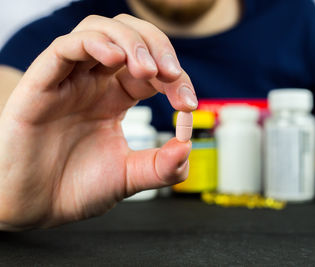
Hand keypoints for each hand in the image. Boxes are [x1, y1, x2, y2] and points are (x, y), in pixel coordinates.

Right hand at [0, 14, 196, 230]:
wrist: (34, 208)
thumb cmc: (75, 189)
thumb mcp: (129, 178)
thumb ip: (162, 167)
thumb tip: (188, 147)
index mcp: (115, 99)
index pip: (152, 70)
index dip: (176, 79)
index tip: (188, 105)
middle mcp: (94, 83)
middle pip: (129, 37)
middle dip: (158, 47)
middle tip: (172, 74)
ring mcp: (69, 81)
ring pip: (99, 30)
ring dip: (131, 42)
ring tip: (148, 70)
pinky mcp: (42, 85)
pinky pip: (66, 47)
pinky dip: (94, 44)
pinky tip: (115, 59)